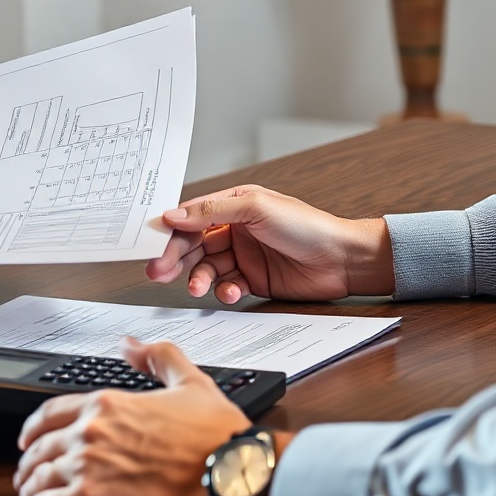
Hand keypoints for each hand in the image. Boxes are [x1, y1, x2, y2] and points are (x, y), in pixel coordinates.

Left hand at [13, 339, 248, 495]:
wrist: (229, 471)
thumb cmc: (214, 434)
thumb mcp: (189, 380)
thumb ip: (157, 357)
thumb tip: (131, 344)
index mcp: (107, 403)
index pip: (51, 412)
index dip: (33, 427)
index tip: (28, 437)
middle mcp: (90, 431)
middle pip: (40, 446)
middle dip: (28, 460)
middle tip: (25, 470)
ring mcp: (87, 467)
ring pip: (39, 477)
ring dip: (29, 486)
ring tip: (28, 495)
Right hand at [145, 185, 393, 303]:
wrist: (342, 260)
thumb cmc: (306, 225)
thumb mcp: (257, 208)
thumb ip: (213, 210)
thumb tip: (174, 214)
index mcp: (235, 204)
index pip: (193, 216)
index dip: (172, 230)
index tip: (153, 244)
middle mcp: (236, 229)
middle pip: (194, 244)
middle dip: (176, 258)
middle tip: (159, 271)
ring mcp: (244, 256)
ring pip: (207, 267)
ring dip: (199, 277)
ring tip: (197, 287)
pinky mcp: (253, 280)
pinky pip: (227, 285)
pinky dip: (223, 290)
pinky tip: (229, 291)